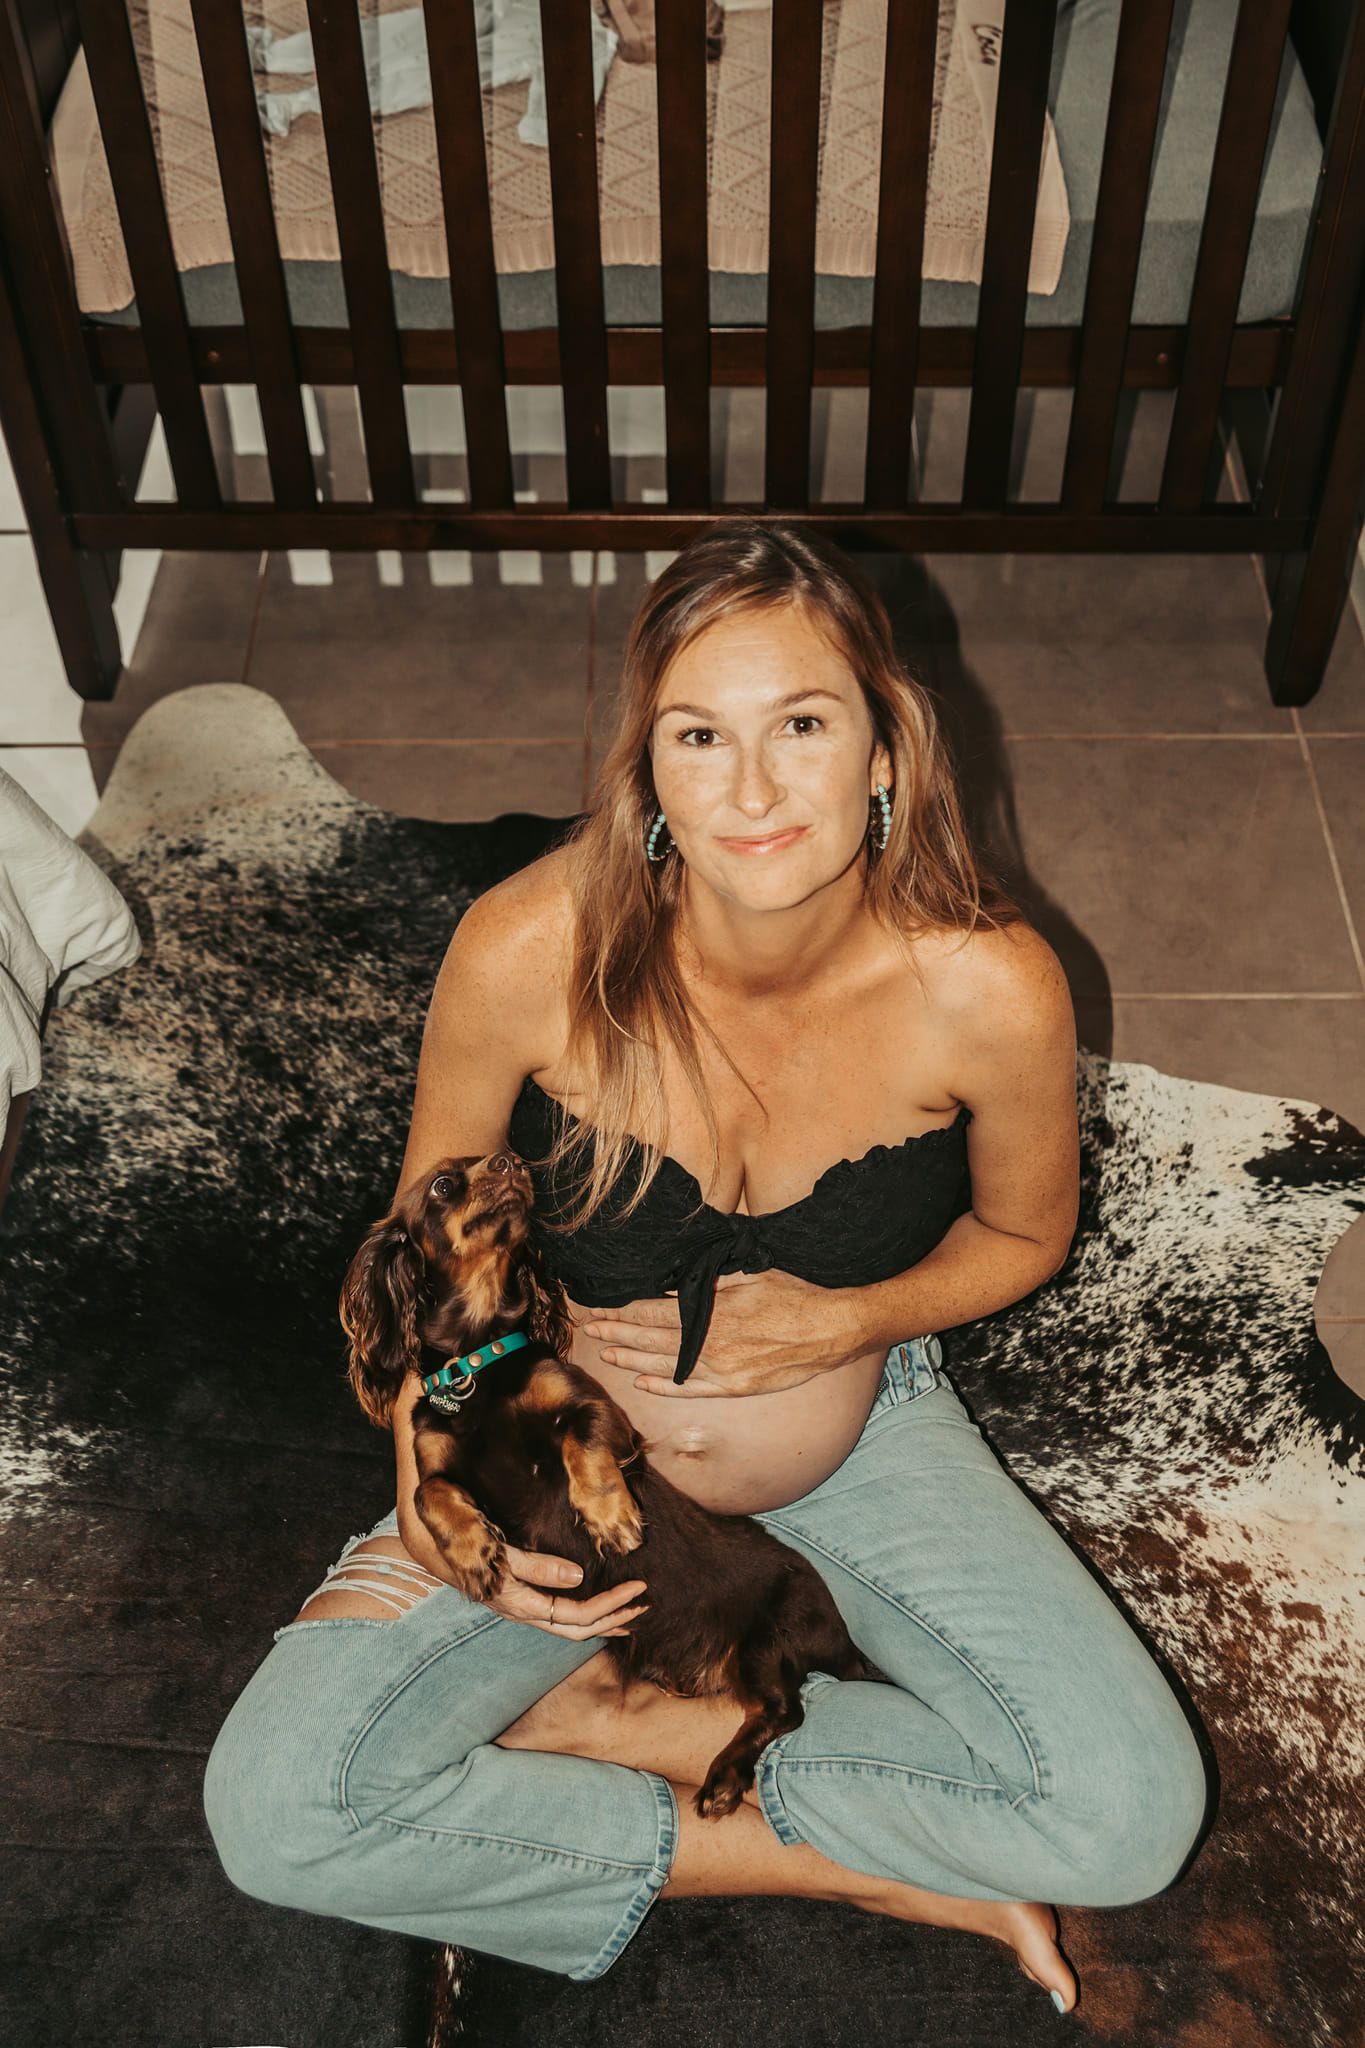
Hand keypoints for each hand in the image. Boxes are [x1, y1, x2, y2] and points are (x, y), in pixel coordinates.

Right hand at [486, 1541, 648, 1640]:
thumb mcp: (506, 1555)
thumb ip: (539, 1567)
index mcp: (525, 1606)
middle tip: (644, 1607)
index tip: (638, 1589)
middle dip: (614, 1620)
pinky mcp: (526, 1603)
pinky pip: (562, 1618)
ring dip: (604, 1622)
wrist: (442, 1553)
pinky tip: (598, 1611)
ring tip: (631, 1616)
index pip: (579, 1615)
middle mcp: (528, 1615)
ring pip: (572, 1628)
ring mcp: (527, 1612)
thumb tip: (578, 1577)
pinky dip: (586, 1616)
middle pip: (580, 1630)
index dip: (611, 1605)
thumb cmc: (474, 1550)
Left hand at [581, 1270, 865, 1397]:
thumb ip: (710, 1282)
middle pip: (652, 1340)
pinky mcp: (737, 1387)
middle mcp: (712, 1343)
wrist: (834, 1328)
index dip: (623, 1313)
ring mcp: (723, 1369)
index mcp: (712, 1312)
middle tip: (591, 1332)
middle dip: (618, 1335)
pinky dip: (665, 1386)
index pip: (653, 1313)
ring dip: (632, 1361)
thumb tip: (673, 1284)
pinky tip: (643, 1384)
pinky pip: (692, 1389)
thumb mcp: (750, 1274)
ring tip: (606, 1356)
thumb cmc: (794, 1293)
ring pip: (666, 1367)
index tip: (600, 1311)